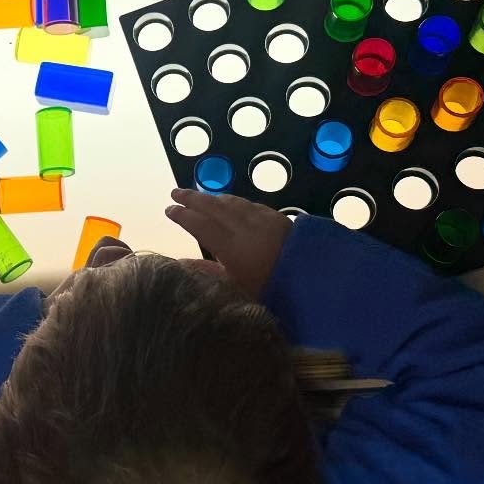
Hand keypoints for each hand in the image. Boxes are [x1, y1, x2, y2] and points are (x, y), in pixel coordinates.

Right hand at [164, 189, 292, 297]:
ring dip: (213, 198)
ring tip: (200, 197)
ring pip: (232, 202)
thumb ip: (208, 272)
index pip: (200, 225)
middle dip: (192, 198)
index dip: (183, 216)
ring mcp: (262, 220)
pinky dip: (234, 202)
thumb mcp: (236, 287)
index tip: (169, 210)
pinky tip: (230, 202)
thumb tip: (181, 263)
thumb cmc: (271, 290)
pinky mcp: (277, 217)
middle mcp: (244, 228)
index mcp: (231, 248)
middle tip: (175, 193)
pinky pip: (250, 204)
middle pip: (213, 207)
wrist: (315, 281)